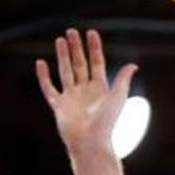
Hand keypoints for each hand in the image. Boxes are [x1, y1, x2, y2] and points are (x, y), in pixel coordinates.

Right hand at [35, 28, 137, 155]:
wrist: (91, 142)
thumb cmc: (107, 122)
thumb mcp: (118, 97)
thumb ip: (123, 79)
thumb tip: (133, 64)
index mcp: (100, 88)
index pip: (96, 63)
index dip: (94, 48)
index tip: (91, 33)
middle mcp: (85, 91)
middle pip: (80, 64)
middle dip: (76, 48)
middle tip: (71, 31)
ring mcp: (71, 97)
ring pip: (65, 71)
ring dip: (62, 56)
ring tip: (59, 39)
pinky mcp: (58, 106)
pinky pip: (48, 87)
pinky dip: (44, 76)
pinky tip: (41, 63)